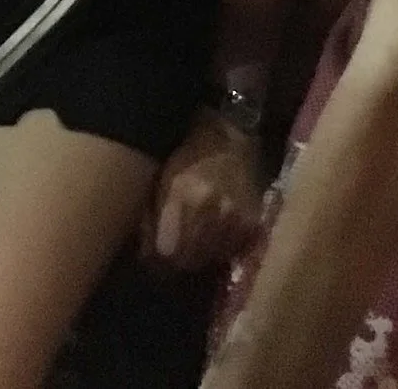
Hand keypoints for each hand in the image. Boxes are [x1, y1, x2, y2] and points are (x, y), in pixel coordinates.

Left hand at [145, 110, 263, 273]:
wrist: (233, 136)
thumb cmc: (192, 153)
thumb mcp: (164, 177)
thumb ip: (152, 214)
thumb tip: (145, 252)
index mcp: (183, 194)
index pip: (166, 250)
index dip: (156, 258)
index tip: (151, 257)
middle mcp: (211, 210)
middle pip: (187, 260)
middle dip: (174, 262)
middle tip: (169, 255)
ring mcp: (235, 219)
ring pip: (208, 260)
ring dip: (195, 259)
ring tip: (189, 249)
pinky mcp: (252, 224)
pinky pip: (229, 254)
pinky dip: (218, 253)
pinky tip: (210, 242)